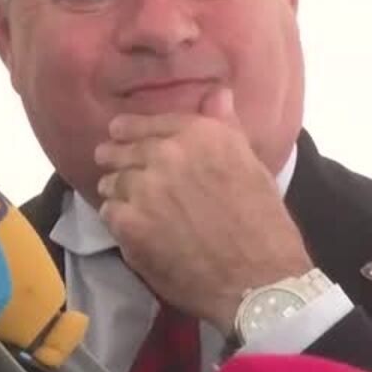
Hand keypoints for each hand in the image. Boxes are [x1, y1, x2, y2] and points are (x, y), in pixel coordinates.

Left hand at [93, 87, 311, 331]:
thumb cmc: (263, 224)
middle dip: (119, 163)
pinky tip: (139, 232)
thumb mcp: (250, 166)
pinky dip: (119, 222)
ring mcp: (143, 188)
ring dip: (119, 194)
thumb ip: (224, 126)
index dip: (128, 133)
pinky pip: (108, 212)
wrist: (260, 280)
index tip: (122, 138)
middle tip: (128, 179)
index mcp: (199, 135)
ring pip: (110, 181)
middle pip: (117, 150)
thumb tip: (217, 91)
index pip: (140, 123)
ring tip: (139, 210)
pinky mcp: (128, 222)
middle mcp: (167, 154)